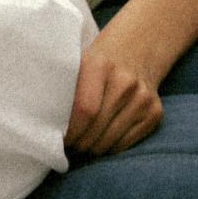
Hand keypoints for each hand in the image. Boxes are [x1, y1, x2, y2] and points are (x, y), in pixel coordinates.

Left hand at [64, 29, 165, 159]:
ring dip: (92, 148)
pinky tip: (102, 138)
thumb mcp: (79, 64)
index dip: (70, 131)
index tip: (58, 139)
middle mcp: (125, 81)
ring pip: (109, 141)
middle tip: (69, 144)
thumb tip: (42, 126)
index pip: (85, 110)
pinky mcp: (155, 113)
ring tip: (84, 142)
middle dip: (78, 143)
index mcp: (100, 65)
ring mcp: (143, 98)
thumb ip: (63, 90)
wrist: (138, 50)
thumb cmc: (98, 63)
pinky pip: (125, 144)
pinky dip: (109, 148)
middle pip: (96, 129)